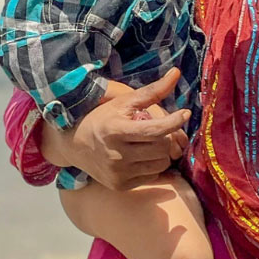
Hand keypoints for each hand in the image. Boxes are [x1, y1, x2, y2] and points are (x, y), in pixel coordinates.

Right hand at [40, 69, 191, 190]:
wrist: (74, 145)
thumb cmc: (102, 118)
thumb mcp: (123, 102)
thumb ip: (152, 91)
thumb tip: (176, 73)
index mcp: (116, 130)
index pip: (155, 130)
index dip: (174, 121)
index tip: (184, 113)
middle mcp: (117, 154)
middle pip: (162, 148)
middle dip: (164, 137)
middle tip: (155, 130)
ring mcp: (118, 173)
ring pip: (161, 164)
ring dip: (161, 152)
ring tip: (148, 144)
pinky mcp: (121, 186)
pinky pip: (153, 176)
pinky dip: (152, 165)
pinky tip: (140, 157)